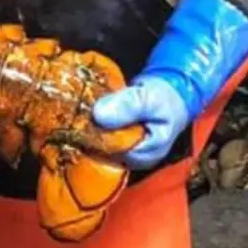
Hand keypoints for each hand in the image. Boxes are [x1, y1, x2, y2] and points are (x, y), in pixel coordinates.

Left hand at [92, 0, 247, 170]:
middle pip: (101, 149)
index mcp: (144, 155)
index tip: (81, 117)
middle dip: (88, 130)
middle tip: (74, 111)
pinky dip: (93, 122)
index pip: (110, 152)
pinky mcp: (118, 137)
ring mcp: (124, 148)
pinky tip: (85, 111)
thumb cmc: (167, 98)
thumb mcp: (149, 99)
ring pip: (98, 141)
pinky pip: (100, 133)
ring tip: (77, 110)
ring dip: (88, 126)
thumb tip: (99, 114)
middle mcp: (132, 157)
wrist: (173, 90)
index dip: (94, 135)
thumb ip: (127, 106)